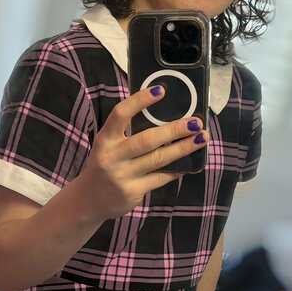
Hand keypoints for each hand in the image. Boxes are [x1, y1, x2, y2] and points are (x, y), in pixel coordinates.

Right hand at [73, 87, 208, 223]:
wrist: (90, 199)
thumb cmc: (106, 164)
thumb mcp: (108, 145)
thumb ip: (127, 132)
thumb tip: (164, 116)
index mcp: (105, 139)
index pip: (120, 114)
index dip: (139, 101)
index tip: (160, 90)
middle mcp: (112, 157)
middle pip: (147, 140)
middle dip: (174, 129)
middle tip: (195, 122)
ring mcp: (123, 176)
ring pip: (159, 159)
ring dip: (183, 148)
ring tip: (201, 138)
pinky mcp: (133, 191)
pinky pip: (160, 178)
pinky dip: (177, 169)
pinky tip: (189, 163)